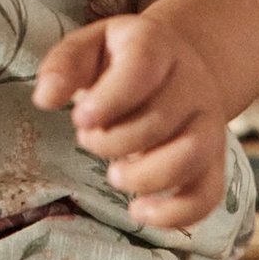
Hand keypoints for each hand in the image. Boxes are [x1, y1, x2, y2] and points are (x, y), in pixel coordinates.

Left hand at [32, 12, 228, 230]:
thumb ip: (64, 66)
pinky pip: (207, 194)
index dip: (110, 99)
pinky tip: (140, 212)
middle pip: (161, 119)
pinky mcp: (214, 161)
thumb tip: (44, 99)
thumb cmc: (121, 59)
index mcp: (157, 46)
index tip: (80, 119)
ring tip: (115, 176)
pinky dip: (176, 213)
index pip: (142, 68)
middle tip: (88, 140)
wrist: (176, 66)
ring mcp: (209, 123)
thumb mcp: (89, 46)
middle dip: (115, 141)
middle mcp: (192, 84)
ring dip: (146, 177)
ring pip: (191, 156)